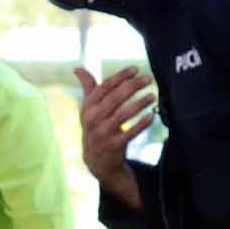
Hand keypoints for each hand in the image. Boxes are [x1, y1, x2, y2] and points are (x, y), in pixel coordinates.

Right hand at [74, 66, 153, 193]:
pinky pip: (130, 132)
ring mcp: (103, 133)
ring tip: (152, 96)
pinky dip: (141, 124)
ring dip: (139, 104)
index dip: (121, 76)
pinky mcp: (114, 145)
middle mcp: (93, 118)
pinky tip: (151, 116)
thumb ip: (88, 88)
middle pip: (115, 98)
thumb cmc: (95, 127)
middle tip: (148, 79)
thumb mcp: (89, 108)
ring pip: (123, 114)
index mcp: (88, 106)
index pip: (105, 87)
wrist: (95, 160)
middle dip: (133, 86)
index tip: (136, 69)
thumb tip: (77, 68)